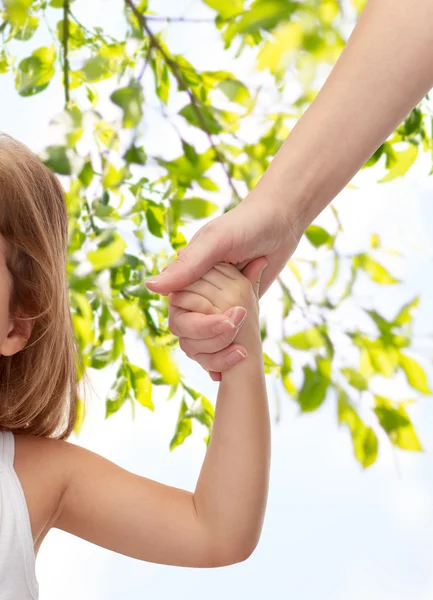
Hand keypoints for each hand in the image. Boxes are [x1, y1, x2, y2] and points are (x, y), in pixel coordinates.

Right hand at [146, 195, 297, 378]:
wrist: (281, 222)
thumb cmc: (247, 225)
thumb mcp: (216, 242)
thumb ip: (187, 266)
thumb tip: (150, 287)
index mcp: (186, 277)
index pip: (180, 316)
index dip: (202, 326)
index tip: (230, 321)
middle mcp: (197, 292)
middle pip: (192, 334)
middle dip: (216, 337)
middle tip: (241, 324)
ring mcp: (217, 302)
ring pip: (208, 340)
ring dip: (225, 346)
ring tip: (244, 348)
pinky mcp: (235, 307)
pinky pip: (227, 334)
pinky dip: (232, 347)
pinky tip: (241, 356)